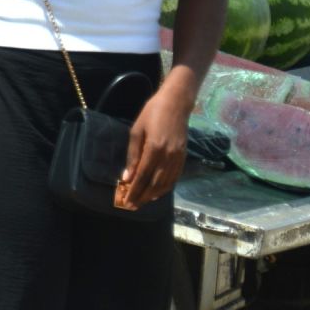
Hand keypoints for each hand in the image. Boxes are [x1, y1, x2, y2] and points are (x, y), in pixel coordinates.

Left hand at [117, 91, 190, 210]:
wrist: (176, 103)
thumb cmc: (152, 113)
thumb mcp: (137, 131)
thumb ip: (132, 155)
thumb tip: (127, 177)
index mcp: (154, 149)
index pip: (142, 176)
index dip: (134, 191)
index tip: (126, 202)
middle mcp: (168, 156)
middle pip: (154, 183)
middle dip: (142, 197)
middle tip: (132, 206)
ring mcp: (178, 157)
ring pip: (166, 183)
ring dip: (153, 195)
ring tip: (142, 202)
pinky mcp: (183, 156)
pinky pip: (175, 177)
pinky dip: (166, 188)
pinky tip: (158, 193)